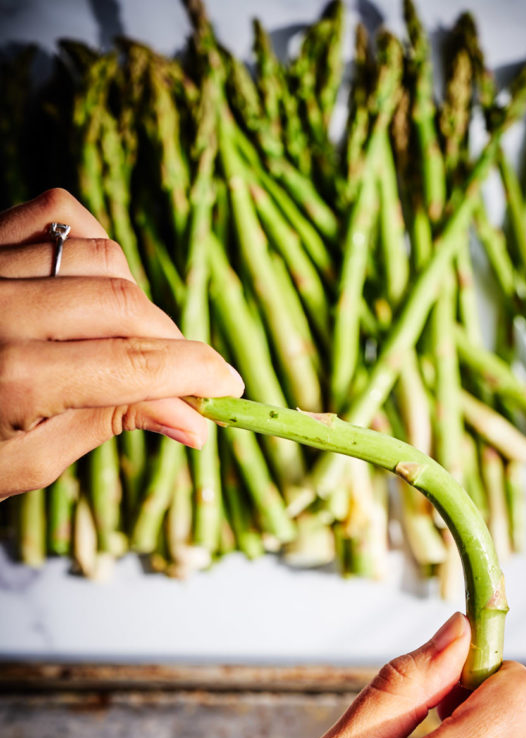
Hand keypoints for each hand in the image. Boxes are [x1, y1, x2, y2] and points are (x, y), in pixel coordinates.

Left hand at [0, 188, 242, 500]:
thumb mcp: (26, 462)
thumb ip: (109, 427)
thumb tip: (193, 421)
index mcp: (12, 381)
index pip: (133, 365)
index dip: (195, 373)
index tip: (229, 388)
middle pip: (124, 304)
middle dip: (171, 343)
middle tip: (182, 379)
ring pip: (101, 254)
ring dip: (134, 300)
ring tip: (128, 340)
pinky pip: (58, 212)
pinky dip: (95, 243)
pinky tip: (95, 283)